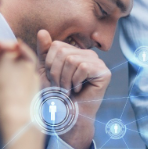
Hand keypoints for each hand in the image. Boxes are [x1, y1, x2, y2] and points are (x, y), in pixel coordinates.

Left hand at [37, 30, 110, 148]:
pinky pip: (83, 67)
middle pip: (63, 51)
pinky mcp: (104, 72)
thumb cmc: (55, 97)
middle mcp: (88, 55)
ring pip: (72, 59)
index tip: (53, 80)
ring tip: (68, 90)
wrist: (66, 117)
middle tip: (60, 88)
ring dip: (65, 80)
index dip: (49, 65)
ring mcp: (98, 63)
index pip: (56, 45)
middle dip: (56, 73)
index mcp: (75, 52)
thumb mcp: (44, 72)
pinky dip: (76, 81)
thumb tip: (42, 31)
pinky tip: (78, 90)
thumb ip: (44, 52)